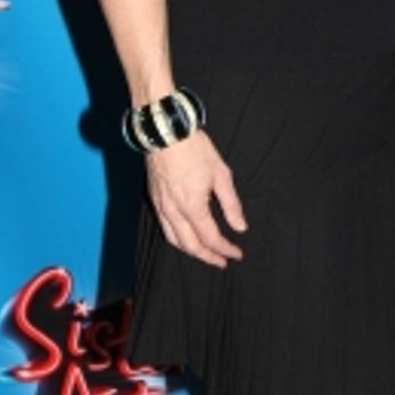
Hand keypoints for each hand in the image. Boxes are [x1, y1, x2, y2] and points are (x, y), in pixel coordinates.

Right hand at [146, 131, 247, 267]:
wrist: (166, 132)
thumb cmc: (195, 149)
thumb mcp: (221, 174)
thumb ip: (231, 204)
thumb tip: (240, 226)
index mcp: (193, 207)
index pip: (211, 238)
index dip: (225, 249)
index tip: (237, 253)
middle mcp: (174, 211)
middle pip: (190, 246)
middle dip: (208, 257)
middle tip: (222, 261)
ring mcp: (161, 206)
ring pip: (174, 240)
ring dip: (191, 251)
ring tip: (206, 254)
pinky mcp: (154, 200)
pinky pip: (165, 227)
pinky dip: (177, 239)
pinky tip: (187, 237)